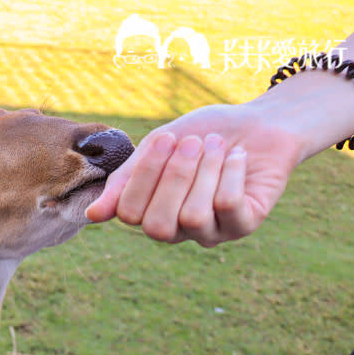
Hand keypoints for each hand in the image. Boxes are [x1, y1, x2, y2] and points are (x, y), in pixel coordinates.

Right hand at [86, 103, 302, 246]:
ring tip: (217, 146)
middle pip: (157, 226)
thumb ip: (125, 179)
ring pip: (193, 216)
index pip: (130, 213)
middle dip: (174, 177)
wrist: (259, 122)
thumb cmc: (202, 135)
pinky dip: (231, 173)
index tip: (166, 138)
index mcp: (151, 211)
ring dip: (205, 171)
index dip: (145, 174)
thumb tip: (94, 215)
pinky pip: (228, 207)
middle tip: (192, 142)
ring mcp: (212, 232)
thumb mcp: (157, 148)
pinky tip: (238, 157)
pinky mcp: (245, 225)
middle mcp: (178, 230)